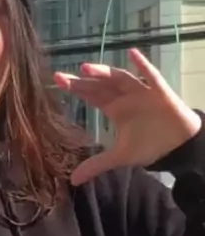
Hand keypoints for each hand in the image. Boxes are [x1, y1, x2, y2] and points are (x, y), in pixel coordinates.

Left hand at [54, 48, 201, 185]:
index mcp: (114, 108)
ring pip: (120, 78)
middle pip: (100, 85)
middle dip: (82, 81)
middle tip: (60, 77)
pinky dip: (142, 65)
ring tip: (86, 68)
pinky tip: (132, 54)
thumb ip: (96, 165)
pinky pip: (151, 76)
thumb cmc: (150, 144)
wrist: (178, 145)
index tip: (56, 81)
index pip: (91, 95)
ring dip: (104, 72)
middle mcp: (124, 96)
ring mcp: (142, 91)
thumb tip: (73, 181)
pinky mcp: (160, 91)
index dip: (75, 88)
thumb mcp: (120, 157)